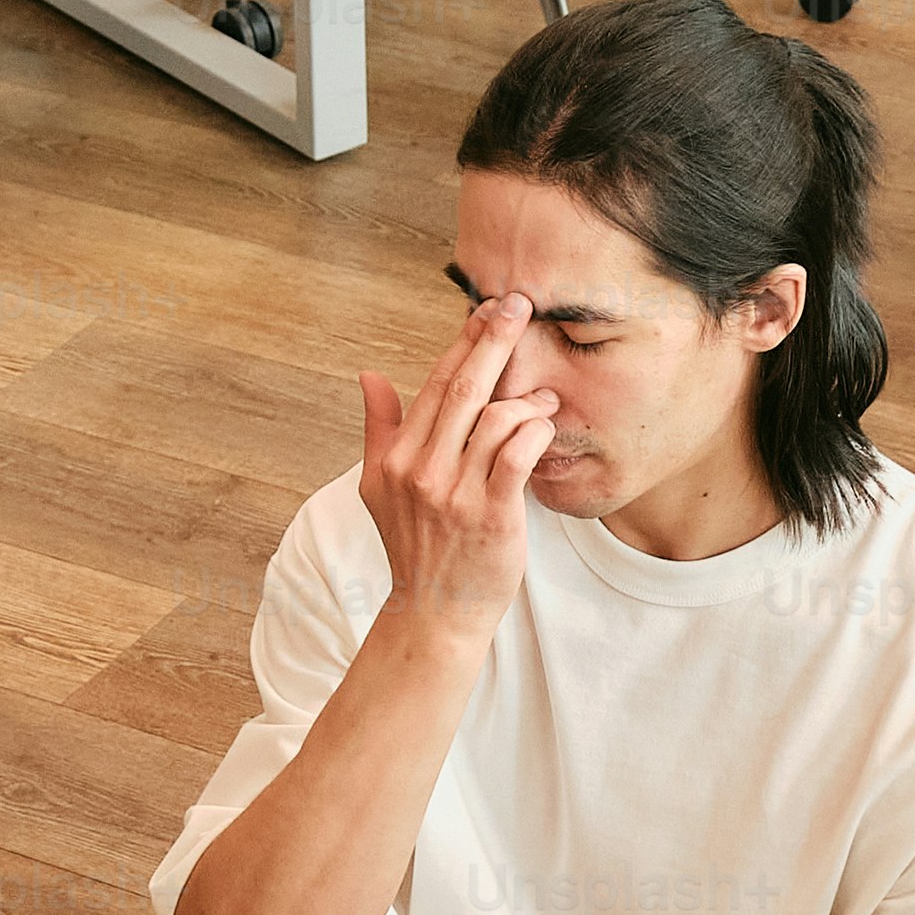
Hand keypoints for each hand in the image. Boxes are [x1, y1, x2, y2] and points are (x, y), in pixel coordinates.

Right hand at [354, 302, 558, 642]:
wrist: (434, 612)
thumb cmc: (415, 548)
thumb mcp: (378, 488)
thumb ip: (379, 428)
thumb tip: (369, 375)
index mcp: (396, 458)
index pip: (435, 384)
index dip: (463, 343)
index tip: (486, 311)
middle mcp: (422, 470)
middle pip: (465, 387)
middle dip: (495, 339)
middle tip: (521, 303)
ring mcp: (456, 493)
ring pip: (497, 417)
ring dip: (527, 397)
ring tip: (545, 396)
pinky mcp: (493, 514)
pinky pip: (519, 454)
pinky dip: (535, 431)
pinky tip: (546, 423)